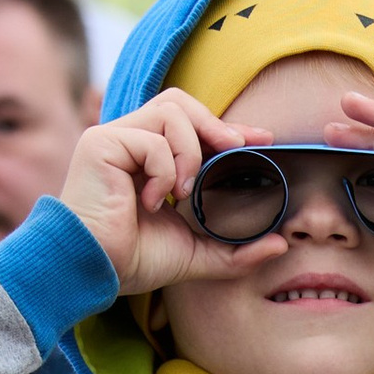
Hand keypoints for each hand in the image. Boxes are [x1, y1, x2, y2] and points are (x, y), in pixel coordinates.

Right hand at [55, 88, 282, 293]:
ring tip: (183, 191)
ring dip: (189, 150)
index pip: (190, 125)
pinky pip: (150, 139)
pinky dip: (163, 169)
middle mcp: (129, 141)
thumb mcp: (195, 254)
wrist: (93, 271)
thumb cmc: (131, 261)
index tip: (261, 141)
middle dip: (213, 123)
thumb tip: (280, 244)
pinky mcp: (100, 144)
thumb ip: (235, 250)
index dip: (226, 127)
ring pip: (169, 112)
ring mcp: (112, 138)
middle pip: (178, 102)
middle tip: (235, 150)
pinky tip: (153, 201)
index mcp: (147, 159)